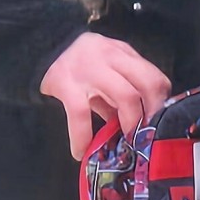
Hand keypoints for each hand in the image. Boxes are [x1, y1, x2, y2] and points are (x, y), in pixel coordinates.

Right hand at [40, 33, 170, 158]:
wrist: (38, 47)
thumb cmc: (78, 65)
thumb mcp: (105, 70)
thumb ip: (123, 89)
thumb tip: (141, 123)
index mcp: (122, 53)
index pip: (155, 76)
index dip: (161, 102)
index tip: (159, 121)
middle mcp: (110, 56)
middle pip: (148, 84)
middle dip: (152, 113)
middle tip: (147, 134)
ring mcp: (89, 69)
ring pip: (125, 96)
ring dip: (131, 123)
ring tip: (126, 142)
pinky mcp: (66, 85)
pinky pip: (81, 114)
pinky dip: (82, 137)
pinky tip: (81, 152)